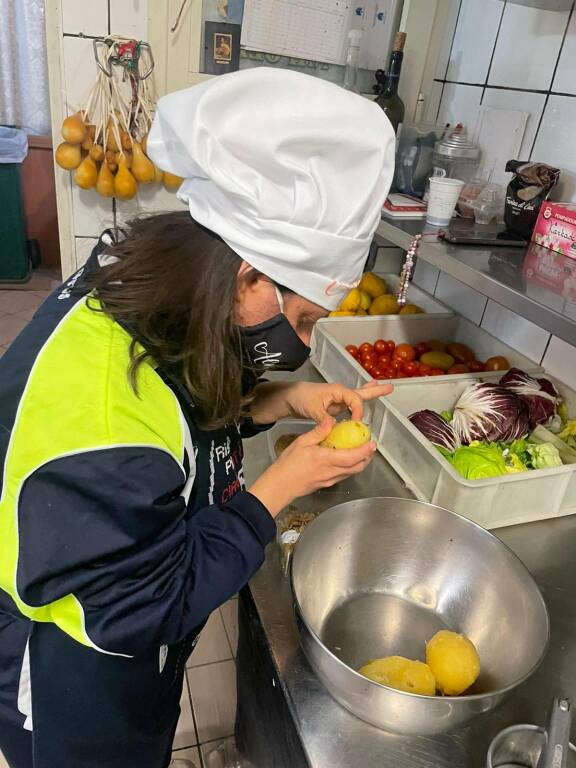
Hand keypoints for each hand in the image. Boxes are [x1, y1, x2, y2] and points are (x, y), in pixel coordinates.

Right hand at [248, 417, 376, 516]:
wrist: (280, 485)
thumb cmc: (288, 465)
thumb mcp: (301, 442)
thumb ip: (318, 432)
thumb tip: (331, 421)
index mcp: (326, 459)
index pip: (352, 456)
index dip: (365, 450)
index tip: (371, 442)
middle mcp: (331, 472)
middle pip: (358, 467)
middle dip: (367, 456)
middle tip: (370, 445)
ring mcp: (330, 480)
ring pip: (352, 472)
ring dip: (360, 462)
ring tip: (361, 451)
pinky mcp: (327, 484)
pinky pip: (344, 475)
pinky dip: (351, 467)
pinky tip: (346, 460)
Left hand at [284, 381, 392, 421]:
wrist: (290, 397)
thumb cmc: (301, 398)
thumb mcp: (312, 409)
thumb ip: (324, 418)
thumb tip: (334, 425)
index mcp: (337, 391)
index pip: (355, 400)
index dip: (358, 411)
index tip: (356, 423)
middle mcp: (341, 393)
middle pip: (361, 392)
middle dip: (376, 391)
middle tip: (391, 387)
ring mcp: (339, 400)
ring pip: (358, 398)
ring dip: (371, 394)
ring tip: (385, 389)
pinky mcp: (336, 406)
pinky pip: (351, 406)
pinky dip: (359, 407)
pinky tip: (363, 412)